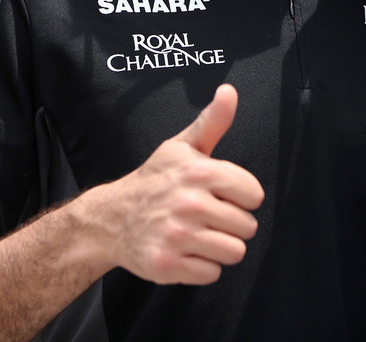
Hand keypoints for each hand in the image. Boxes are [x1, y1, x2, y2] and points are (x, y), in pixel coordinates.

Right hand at [96, 84, 264, 284]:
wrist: (111, 218)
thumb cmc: (154, 180)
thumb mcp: (182, 146)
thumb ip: (212, 121)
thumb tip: (230, 91)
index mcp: (199, 171)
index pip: (254, 194)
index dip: (241, 196)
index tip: (221, 194)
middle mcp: (189, 203)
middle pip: (247, 227)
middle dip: (231, 224)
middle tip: (206, 217)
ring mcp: (177, 236)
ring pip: (234, 252)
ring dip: (220, 247)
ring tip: (199, 234)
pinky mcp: (168, 265)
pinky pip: (212, 273)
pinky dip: (202, 267)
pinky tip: (186, 251)